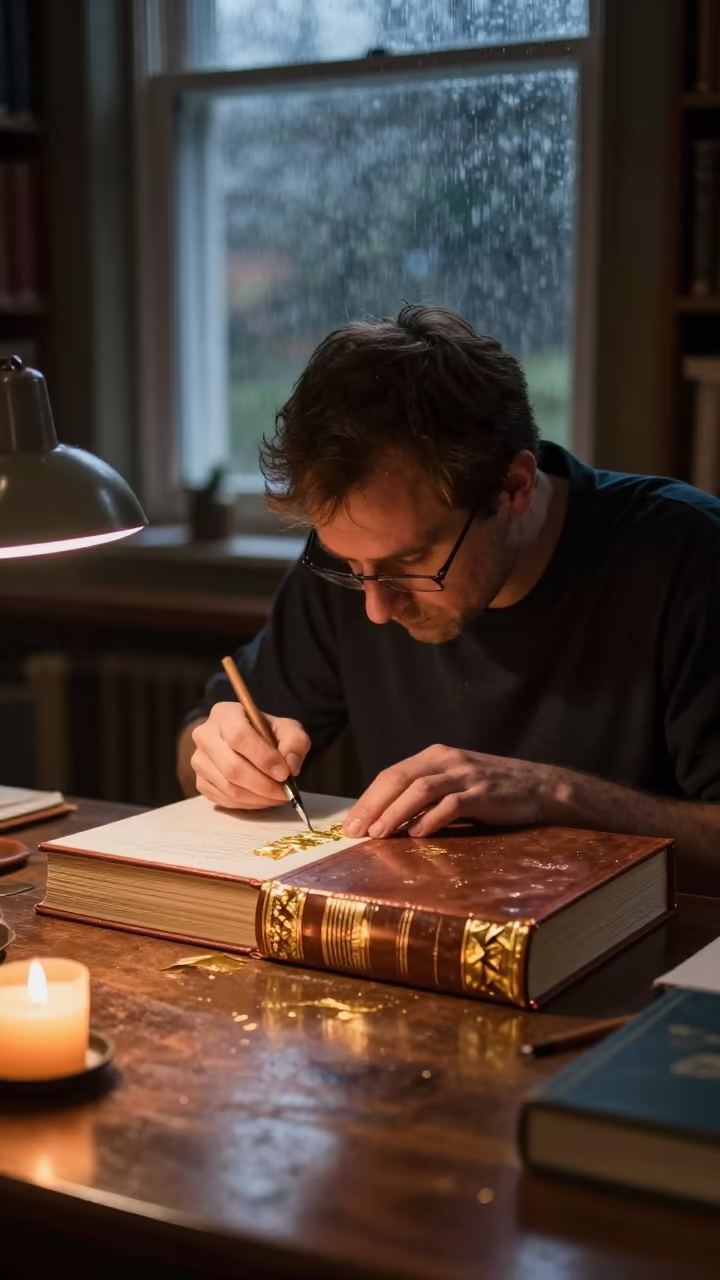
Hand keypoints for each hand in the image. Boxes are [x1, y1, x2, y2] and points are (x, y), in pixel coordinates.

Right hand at [191, 702, 310, 809]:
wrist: (246, 742)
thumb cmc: (266, 733)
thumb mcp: (287, 729)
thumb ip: (295, 742)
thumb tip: (291, 766)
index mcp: (224, 714)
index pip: (239, 737)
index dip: (263, 758)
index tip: (284, 774)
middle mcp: (204, 735)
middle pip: (232, 767)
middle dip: (263, 784)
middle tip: (285, 792)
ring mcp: (199, 760)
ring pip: (228, 786)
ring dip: (258, 797)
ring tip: (278, 797)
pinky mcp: (200, 781)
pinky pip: (223, 799)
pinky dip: (247, 804)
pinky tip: (263, 799)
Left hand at [343, 746, 552, 837]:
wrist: (538, 786)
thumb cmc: (490, 791)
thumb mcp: (453, 784)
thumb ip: (424, 796)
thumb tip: (386, 821)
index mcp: (434, 755)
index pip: (391, 774)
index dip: (368, 799)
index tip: (350, 824)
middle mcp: (446, 760)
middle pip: (399, 778)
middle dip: (373, 805)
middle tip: (355, 831)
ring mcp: (465, 775)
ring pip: (421, 789)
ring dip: (396, 812)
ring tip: (379, 834)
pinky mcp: (483, 792)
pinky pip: (451, 804)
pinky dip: (431, 819)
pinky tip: (417, 835)